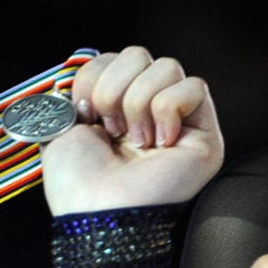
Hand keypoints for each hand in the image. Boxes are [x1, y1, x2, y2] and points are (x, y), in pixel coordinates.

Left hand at [41, 47, 224, 213]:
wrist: (98, 212)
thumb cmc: (79, 183)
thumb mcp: (61, 127)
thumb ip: (74, 94)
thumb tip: (79, 74)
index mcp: (119, 109)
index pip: (116, 58)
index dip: (95, 76)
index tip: (84, 112)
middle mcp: (150, 113)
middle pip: (140, 55)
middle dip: (115, 88)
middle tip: (111, 130)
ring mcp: (180, 123)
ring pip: (168, 67)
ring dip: (139, 102)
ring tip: (135, 140)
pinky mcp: (206, 135)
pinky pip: (194, 87)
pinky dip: (167, 109)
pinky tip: (159, 142)